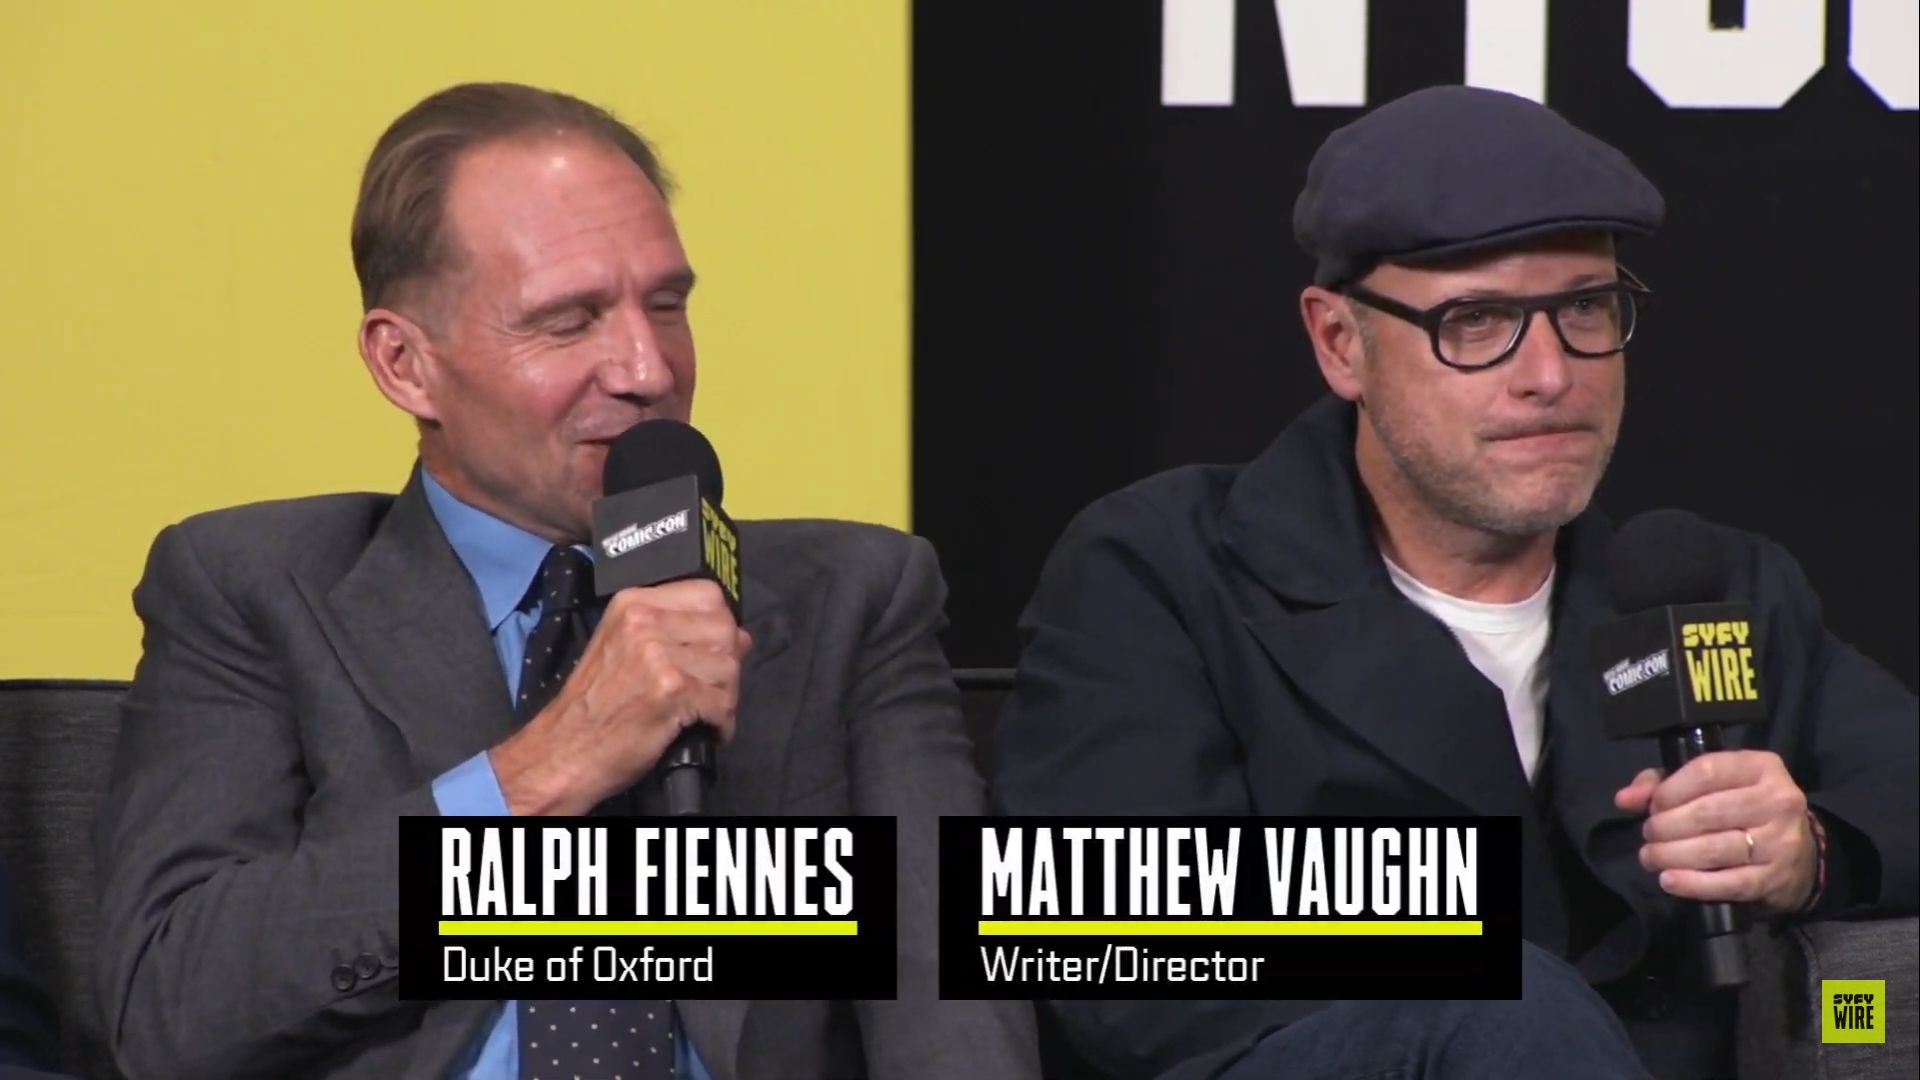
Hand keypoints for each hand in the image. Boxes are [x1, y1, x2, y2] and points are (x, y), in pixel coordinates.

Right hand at [491, 580, 751, 815]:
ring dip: (725, 697)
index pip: (709, 594)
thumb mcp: (627, 651)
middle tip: (711, 691)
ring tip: (704, 714)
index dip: (720, 626)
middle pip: (724, 629)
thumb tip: (741, 636)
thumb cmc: (593, 707)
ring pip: (729, 666)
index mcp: (634, 603)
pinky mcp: (670, 689)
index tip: (711, 653)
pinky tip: (704, 731)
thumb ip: (679, 634)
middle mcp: (645, 620)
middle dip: (727, 665)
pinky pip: (722, 702)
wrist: (563, 752)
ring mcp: (657, 653)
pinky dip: (720, 723)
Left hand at [1613, 750, 1816, 915]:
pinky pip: (1727, 882)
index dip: (1669, 791)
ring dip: (1672, 855)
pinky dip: (1692, 884)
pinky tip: (1669, 880)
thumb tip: (1625, 798)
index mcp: (1761, 767)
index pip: (1705, 771)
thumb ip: (1663, 783)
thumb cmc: (1742, 810)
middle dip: (1665, 827)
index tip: (1652, 806)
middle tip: (1648, 836)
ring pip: (1714, 849)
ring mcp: (1781, 841)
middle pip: (1705, 813)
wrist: (1799, 857)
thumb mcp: (1712, 784)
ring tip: (1652, 857)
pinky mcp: (1776, 878)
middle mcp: (1778, 800)